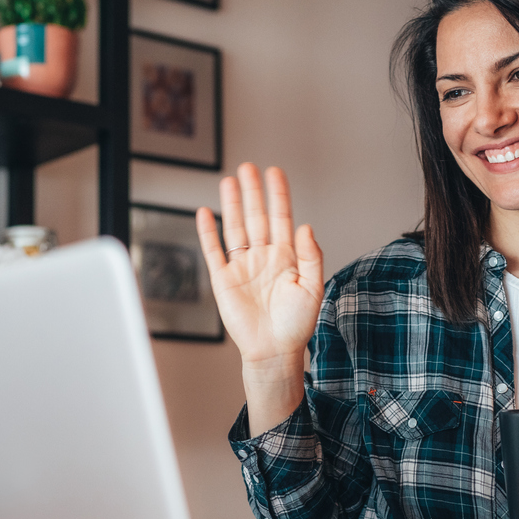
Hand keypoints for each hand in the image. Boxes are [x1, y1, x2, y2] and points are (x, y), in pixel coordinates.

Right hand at [196, 163, 322, 371]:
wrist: (274, 350)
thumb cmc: (296, 324)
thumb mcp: (313, 288)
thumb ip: (310, 256)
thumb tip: (305, 226)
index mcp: (286, 257)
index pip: (281, 218)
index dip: (278, 195)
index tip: (275, 172)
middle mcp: (263, 257)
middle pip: (255, 217)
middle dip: (252, 192)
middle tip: (248, 168)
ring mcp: (242, 266)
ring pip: (234, 228)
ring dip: (231, 205)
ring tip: (229, 181)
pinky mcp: (224, 280)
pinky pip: (213, 251)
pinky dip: (208, 232)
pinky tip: (205, 213)